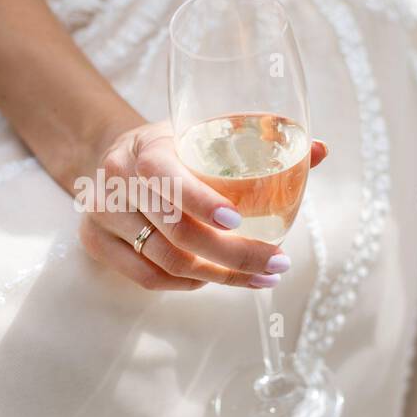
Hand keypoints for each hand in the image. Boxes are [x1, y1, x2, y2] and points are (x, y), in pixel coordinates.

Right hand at [76, 120, 327, 290]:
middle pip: (175, 233)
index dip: (202, 202)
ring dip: (218, 276)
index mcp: (145, 147)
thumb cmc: (174, 146)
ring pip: (165, 262)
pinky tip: (216, 277)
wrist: (116, 156)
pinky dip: (188, 283)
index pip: (168, 178)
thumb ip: (262, 141)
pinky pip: (148, 278)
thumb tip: (322, 150)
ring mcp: (100, 215)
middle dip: (234, 255)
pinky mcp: (94, 242)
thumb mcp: (207, 133)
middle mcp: (116, 181)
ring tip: (261, 276)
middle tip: (277, 262)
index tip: (240, 220)